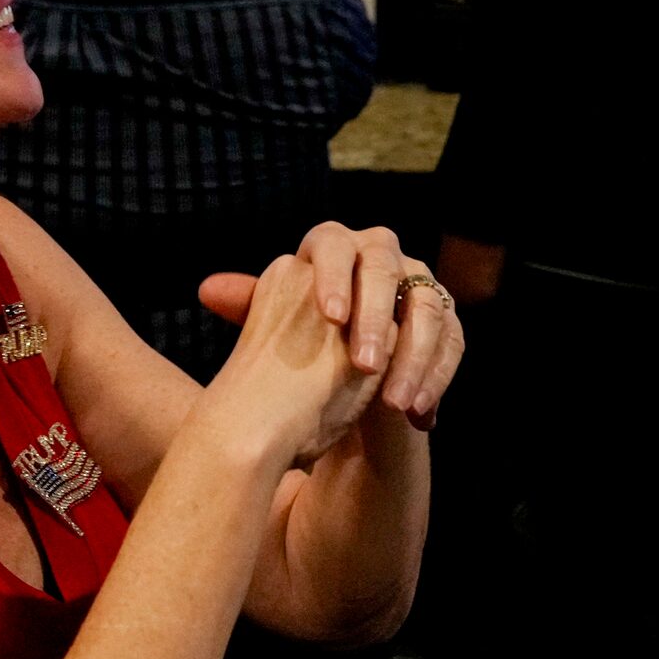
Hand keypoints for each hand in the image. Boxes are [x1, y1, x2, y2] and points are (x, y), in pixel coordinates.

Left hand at [198, 222, 464, 430]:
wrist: (332, 383)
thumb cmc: (299, 350)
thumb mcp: (278, 327)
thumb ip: (251, 304)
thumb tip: (207, 290)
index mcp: (332, 248)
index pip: (332, 244)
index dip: (335, 276)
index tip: (332, 318)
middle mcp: (379, 255)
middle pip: (385, 268)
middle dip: (377, 319)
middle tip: (365, 364)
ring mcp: (417, 286)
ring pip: (428, 309)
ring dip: (413, 358)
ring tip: (393, 403)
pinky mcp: (444, 324)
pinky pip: (451, 343)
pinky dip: (436, 379)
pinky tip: (418, 415)